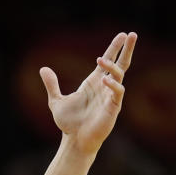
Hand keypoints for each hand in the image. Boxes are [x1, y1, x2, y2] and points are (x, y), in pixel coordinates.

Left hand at [40, 32, 137, 154]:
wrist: (74, 140)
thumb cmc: (69, 123)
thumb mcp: (56, 101)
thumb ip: (52, 85)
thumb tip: (43, 68)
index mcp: (93, 83)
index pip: (107, 62)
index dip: (114, 48)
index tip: (122, 35)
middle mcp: (105, 87)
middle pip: (120, 64)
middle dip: (126, 50)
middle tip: (132, 34)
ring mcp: (111, 96)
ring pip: (119, 75)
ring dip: (112, 66)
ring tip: (100, 58)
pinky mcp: (113, 107)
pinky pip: (118, 92)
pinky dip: (113, 84)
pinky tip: (104, 79)